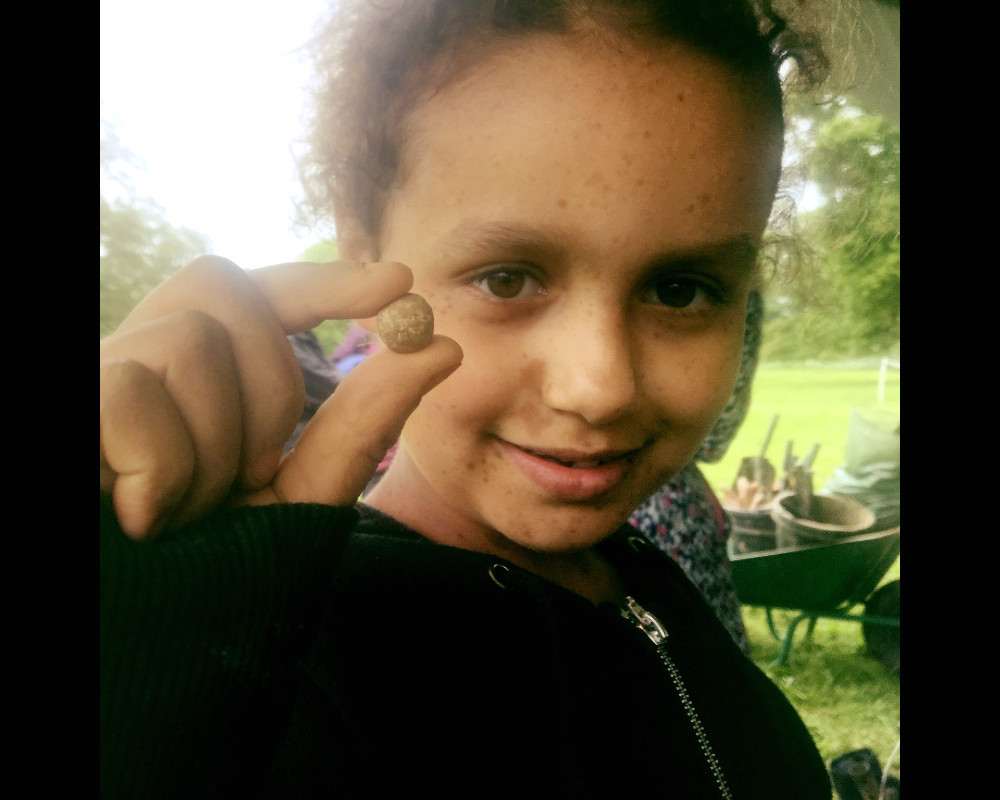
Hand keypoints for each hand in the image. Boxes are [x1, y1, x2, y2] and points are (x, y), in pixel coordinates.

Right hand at [100, 255, 462, 539]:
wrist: (143, 651)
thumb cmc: (214, 569)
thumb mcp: (297, 495)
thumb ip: (358, 425)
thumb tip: (441, 347)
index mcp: (196, 374)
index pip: (258, 292)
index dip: (325, 279)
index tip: (401, 284)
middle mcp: (142, 358)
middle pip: (224, 288)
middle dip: (271, 385)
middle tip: (254, 472)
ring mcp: (97, 378)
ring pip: (186, 339)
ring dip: (215, 445)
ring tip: (186, 511)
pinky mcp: (70, 410)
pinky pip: (132, 392)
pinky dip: (163, 467)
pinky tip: (143, 518)